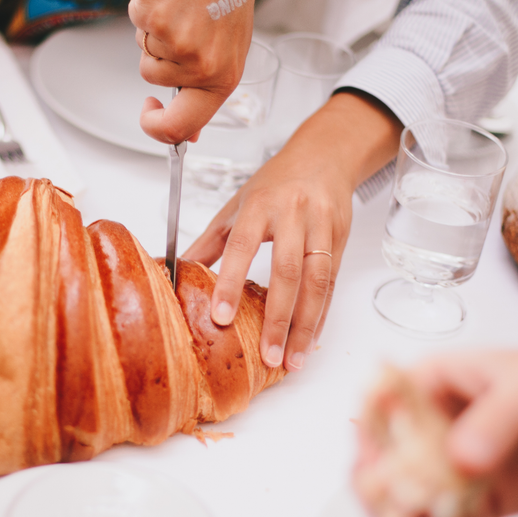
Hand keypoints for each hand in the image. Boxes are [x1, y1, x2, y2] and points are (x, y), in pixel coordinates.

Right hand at [127, 0, 255, 143]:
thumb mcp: (226, 48)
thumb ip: (205, 88)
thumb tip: (189, 134)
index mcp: (223, 77)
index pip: (182, 127)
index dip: (157, 128)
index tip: (151, 112)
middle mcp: (200, 65)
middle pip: (153, 82)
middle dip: (154, 63)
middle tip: (172, 32)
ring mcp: (175, 42)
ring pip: (144, 53)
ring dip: (154, 33)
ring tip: (180, 8)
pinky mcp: (153, 18)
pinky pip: (137, 25)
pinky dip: (146, 11)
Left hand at [184, 92, 400, 371]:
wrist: (325, 156)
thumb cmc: (277, 183)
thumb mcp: (237, 205)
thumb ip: (210, 242)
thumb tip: (176, 272)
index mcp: (260, 205)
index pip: (243, 246)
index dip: (231, 282)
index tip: (221, 317)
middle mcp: (293, 215)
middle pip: (287, 271)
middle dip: (277, 318)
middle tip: (268, 356)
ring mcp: (321, 228)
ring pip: (317, 282)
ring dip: (305, 325)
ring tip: (292, 359)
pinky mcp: (341, 240)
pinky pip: (332, 284)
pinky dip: (321, 315)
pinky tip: (310, 338)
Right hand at [383, 339, 517, 516]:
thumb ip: (498, 417)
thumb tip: (460, 459)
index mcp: (425, 384)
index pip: (376, 408)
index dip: (369, 436)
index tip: (382, 464)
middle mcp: (421, 428)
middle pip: (374, 463)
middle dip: (382, 493)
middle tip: (411, 511)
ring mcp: (441, 470)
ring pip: (397, 504)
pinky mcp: (465, 504)